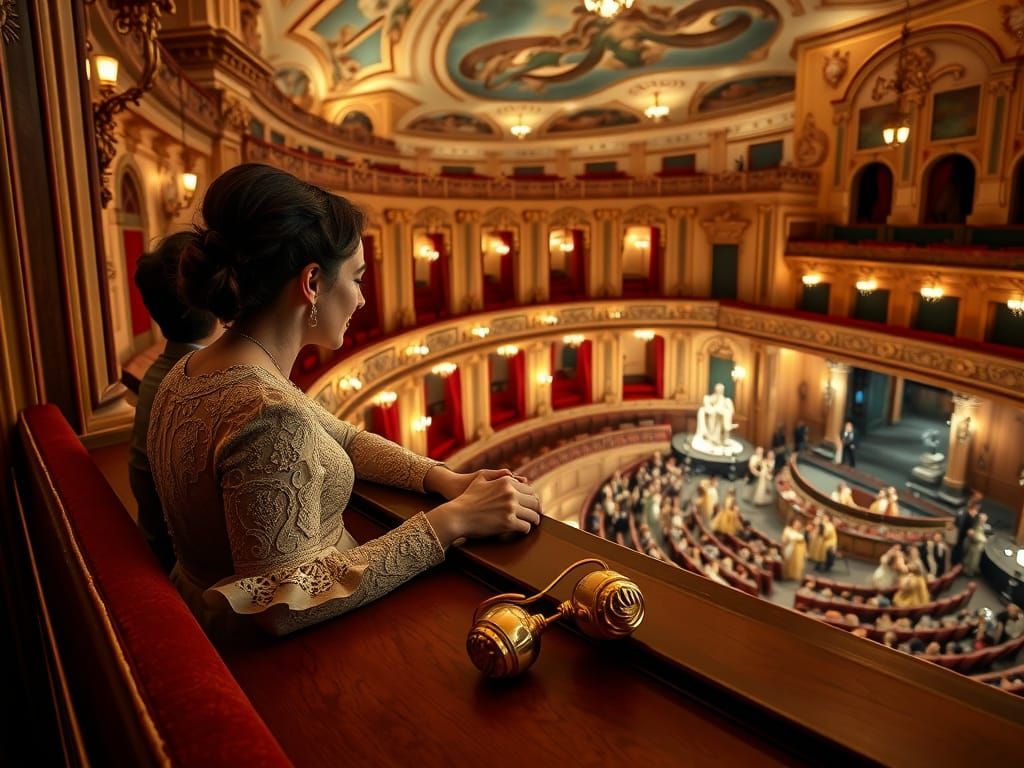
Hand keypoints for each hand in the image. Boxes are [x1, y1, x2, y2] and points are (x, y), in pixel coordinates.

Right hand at [425, 471, 540, 547]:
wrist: (456, 515)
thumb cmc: (467, 498)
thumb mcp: (480, 479)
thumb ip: (497, 474)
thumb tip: (512, 474)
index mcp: (506, 482)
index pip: (530, 490)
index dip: (533, 499)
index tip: (532, 505)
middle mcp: (511, 493)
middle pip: (534, 502)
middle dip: (536, 510)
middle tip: (535, 516)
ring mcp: (510, 508)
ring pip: (533, 516)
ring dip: (533, 521)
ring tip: (531, 523)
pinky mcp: (508, 523)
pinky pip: (525, 527)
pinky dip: (525, 530)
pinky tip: (521, 530)